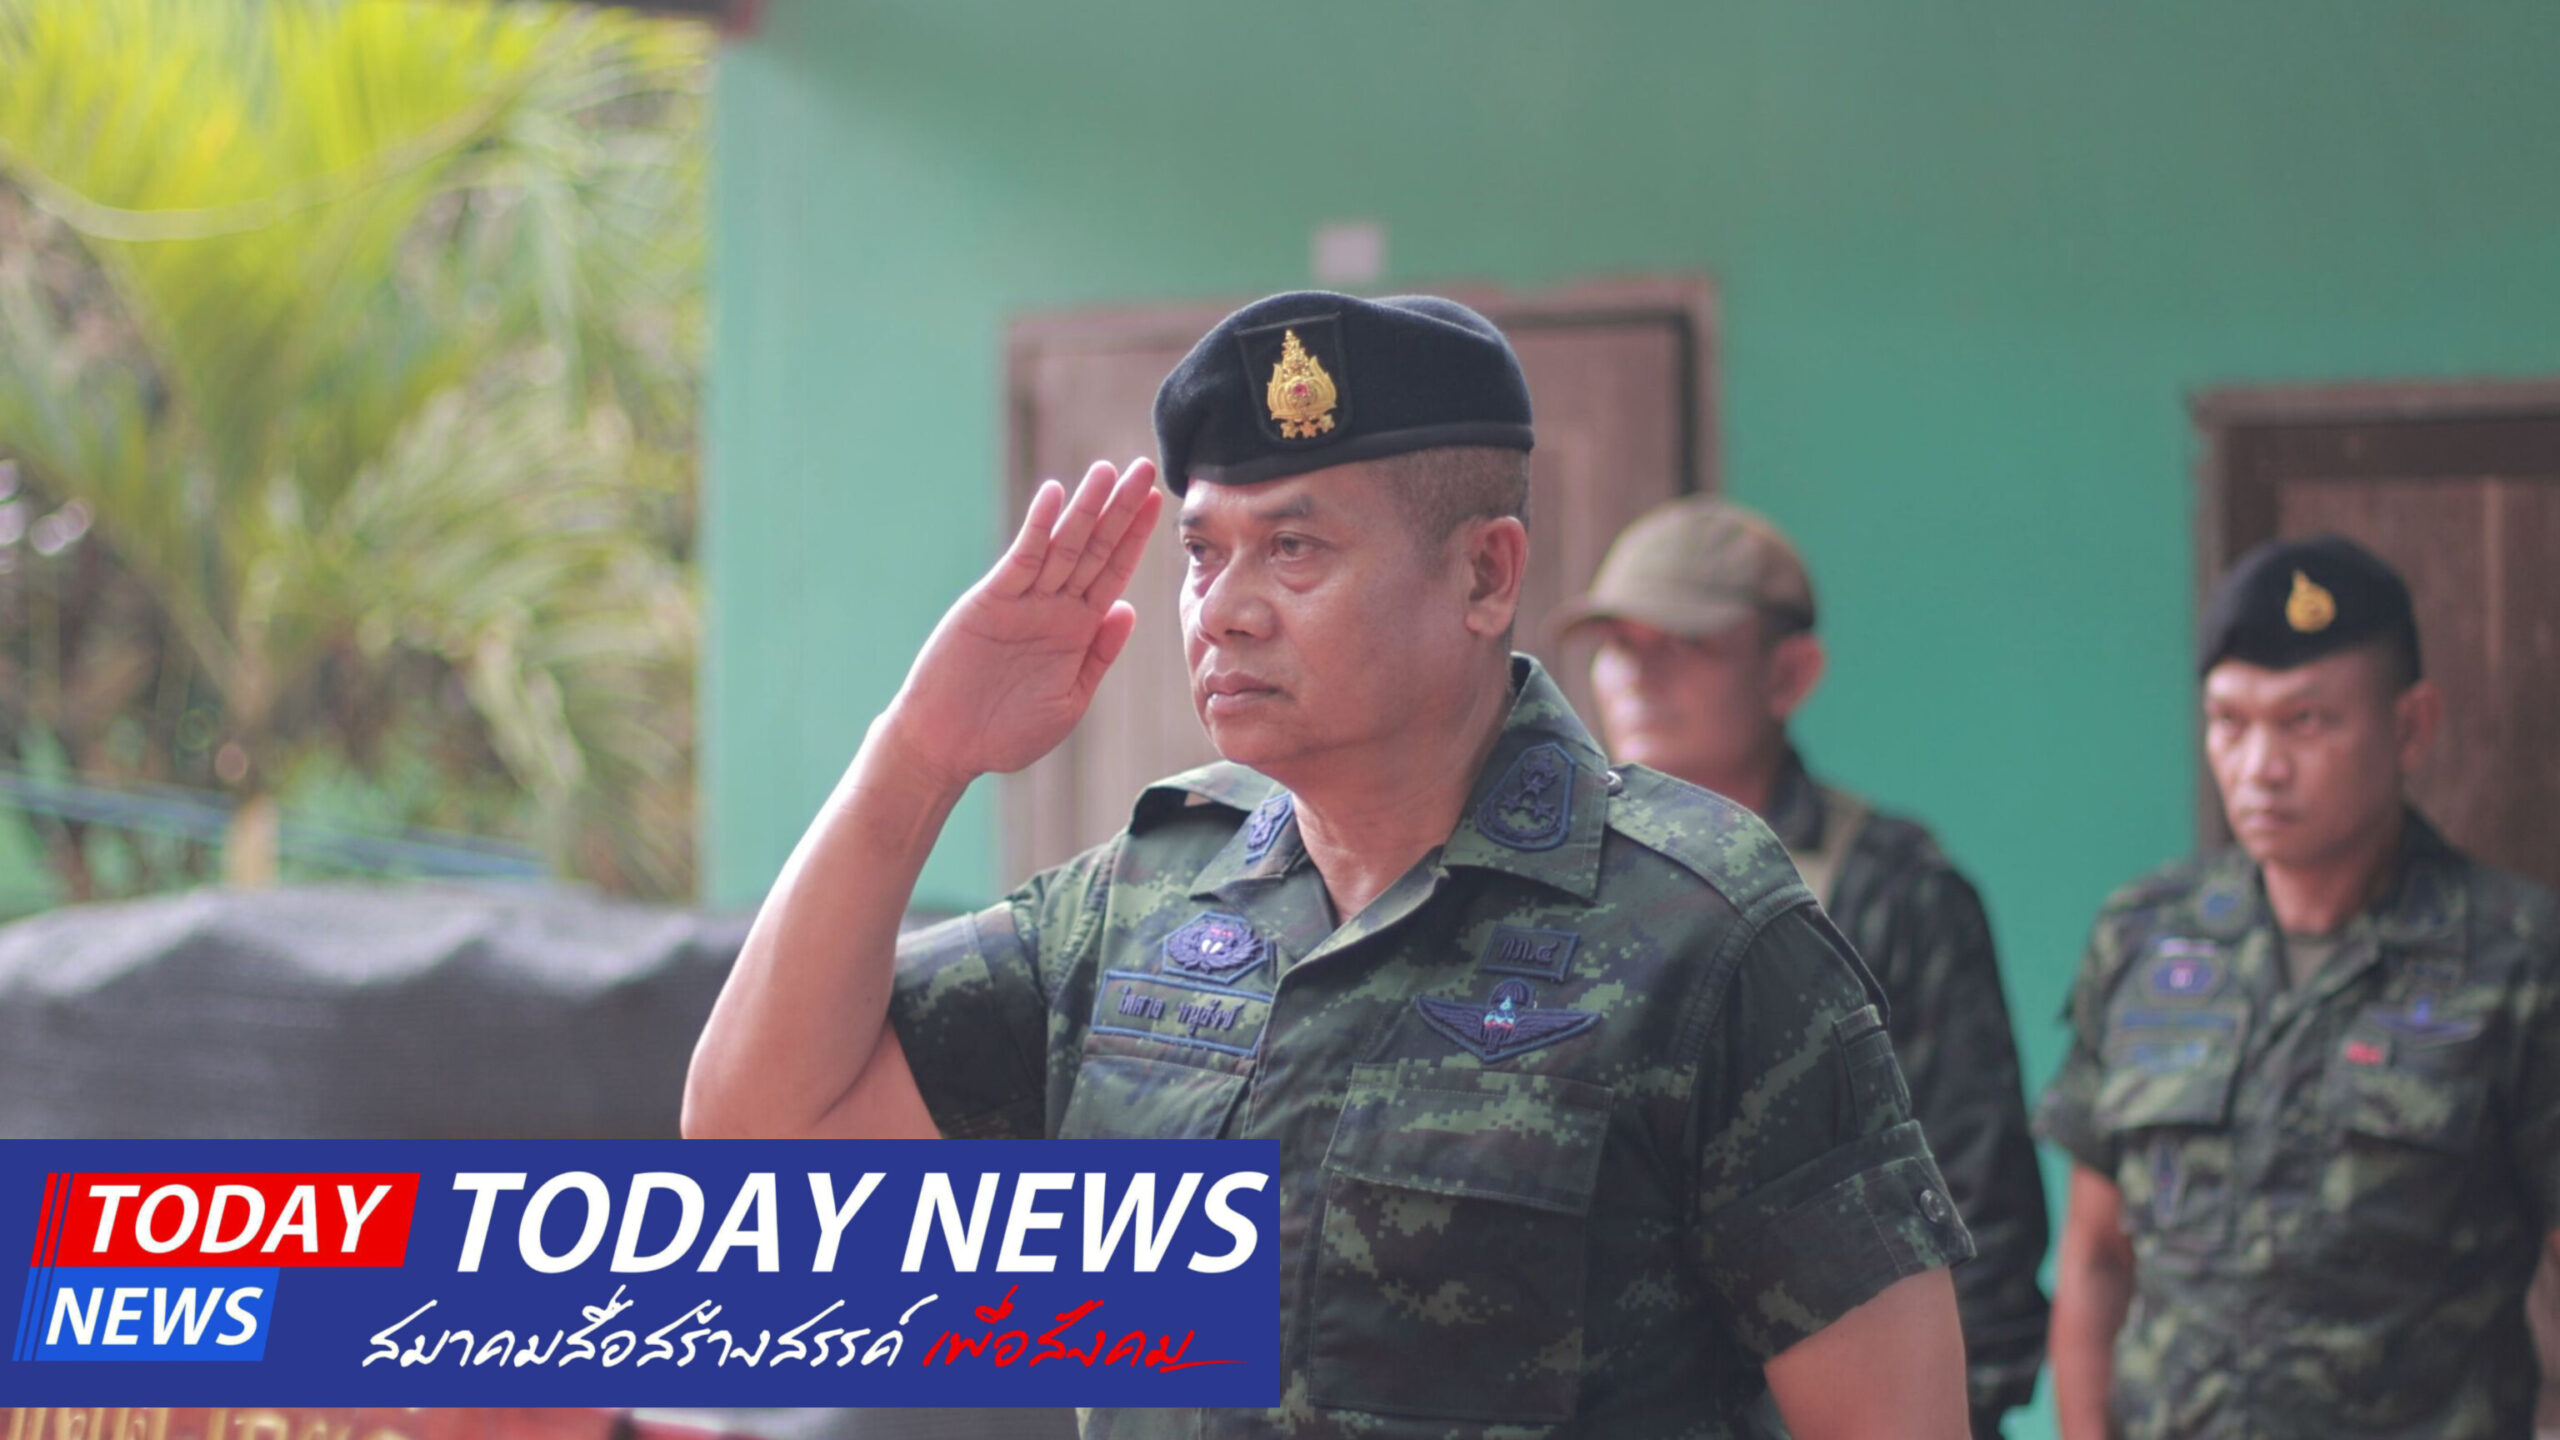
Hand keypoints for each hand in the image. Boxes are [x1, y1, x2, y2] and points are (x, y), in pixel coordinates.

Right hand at [884, 458, 1162, 786]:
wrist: (947, 746)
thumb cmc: (1006, 733)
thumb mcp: (1069, 700)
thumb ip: (1098, 655)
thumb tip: (1128, 610)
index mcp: (1077, 630)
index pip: (1113, 572)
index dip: (1136, 537)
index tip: (1158, 502)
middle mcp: (1053, 607)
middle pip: (1094, 548)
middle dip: (1120, 509)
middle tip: (1144, 468)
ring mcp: (1023, 601)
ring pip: (1062, 545)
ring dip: (1085, 508)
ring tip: (1107, 471)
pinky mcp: (990, 601)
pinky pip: (1022, 559)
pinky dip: (1037, 527)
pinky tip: (1053, 496)